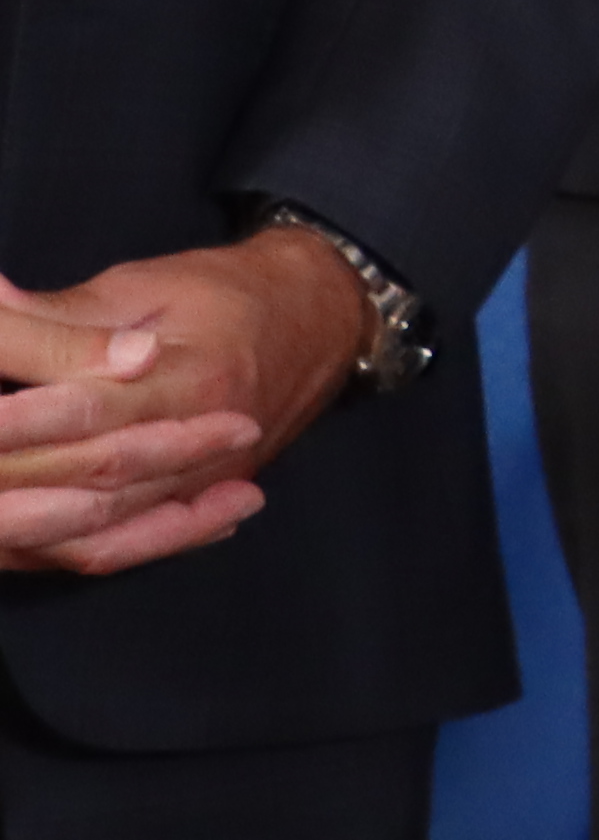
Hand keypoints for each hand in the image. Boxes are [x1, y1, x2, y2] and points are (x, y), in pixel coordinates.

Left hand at [0, 234, 360, 571]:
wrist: (325, 319)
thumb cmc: (228, 293)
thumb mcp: (142, 287)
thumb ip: (62, 315)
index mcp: (188, 374)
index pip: (84, 407)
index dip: (20, 418)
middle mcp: (203, 439)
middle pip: (86, 475)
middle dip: (15, 474)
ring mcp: (207, 479)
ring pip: (103, 525)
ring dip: (35, 524)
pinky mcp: (201, 499)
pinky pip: (132, 545)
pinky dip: (72, 552)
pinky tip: (32, 545)